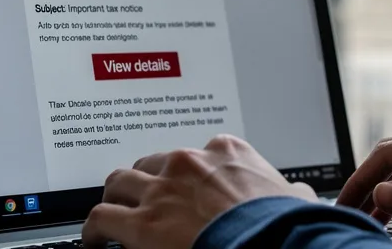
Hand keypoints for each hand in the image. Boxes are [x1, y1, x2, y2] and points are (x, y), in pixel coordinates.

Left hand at [82, 135, 316, 248]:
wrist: (272, 240)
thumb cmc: (284, 222)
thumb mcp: (294, 196)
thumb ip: (285, 189)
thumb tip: (297, 196)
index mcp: (226, 151)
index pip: (196, 154)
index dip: (187, 174)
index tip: (185, 188)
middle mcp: (189, 162)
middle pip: (152, 163)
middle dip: (147, 181)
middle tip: (145, 199)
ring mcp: (162, 190)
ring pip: (119, 182)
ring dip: (115, 198)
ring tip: (112, 213)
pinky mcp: (142, 222)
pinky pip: (101, 219)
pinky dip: (93, 231)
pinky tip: (94, 241)